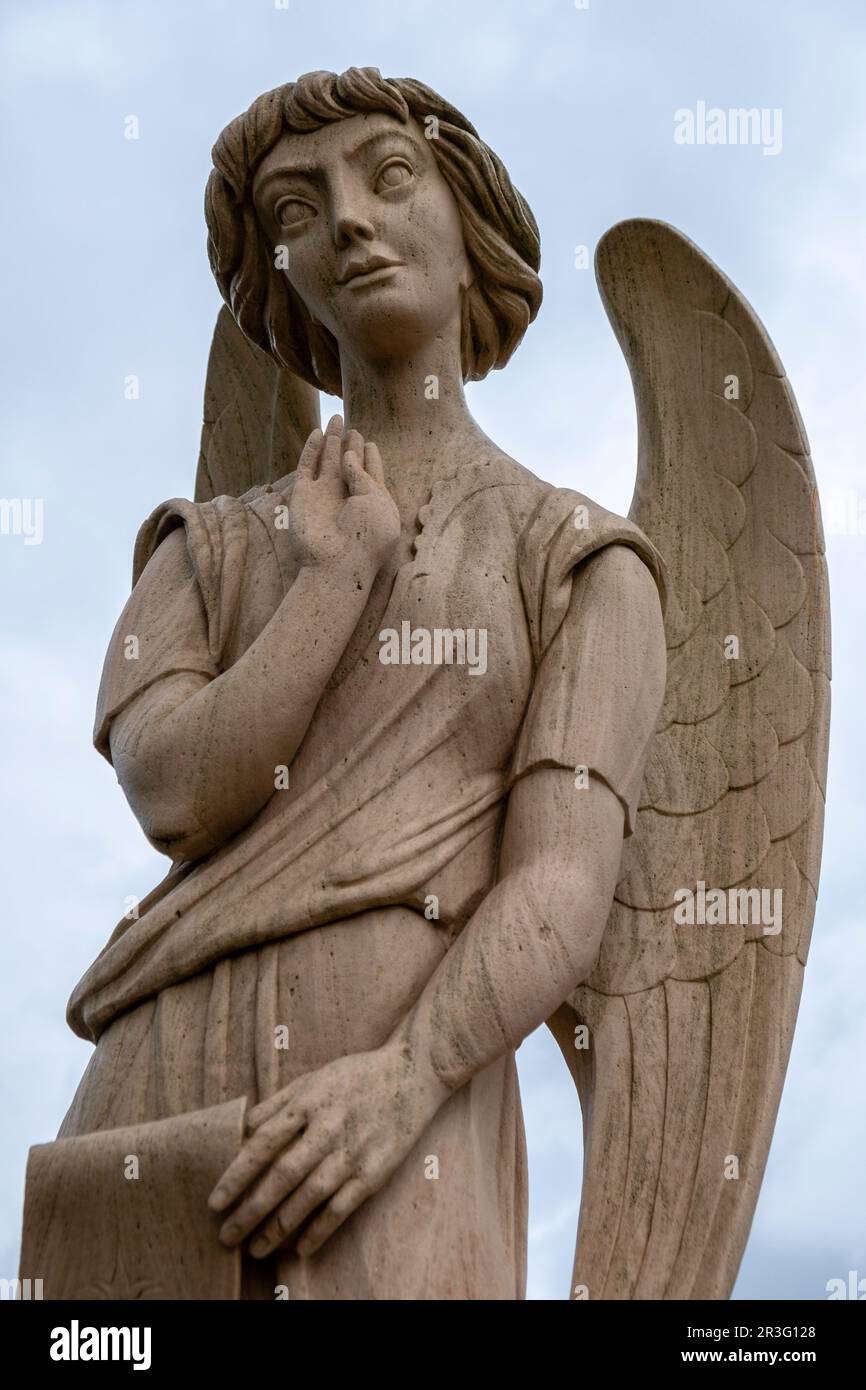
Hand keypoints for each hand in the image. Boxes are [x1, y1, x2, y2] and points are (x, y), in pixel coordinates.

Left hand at [209, 1040, 450, 1259]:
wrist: (413, 1073)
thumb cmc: (356, 1075)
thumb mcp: (314, 1078)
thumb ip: (277, 1103)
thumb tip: (243, 1130)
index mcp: (308, 1102)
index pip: (263, 1143)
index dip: (236, 1175)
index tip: (215, 1202)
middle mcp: (328, 1128)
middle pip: (282, 1176)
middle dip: (251, 1210)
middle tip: (226, 1236)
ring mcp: (353, 1151)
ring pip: (309, 1197)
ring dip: (279, 1227)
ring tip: (255, 1248)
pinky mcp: (375, 1171)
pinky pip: (342, 1208)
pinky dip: (320, 1230)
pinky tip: (300, 1248)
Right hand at [286, 414, 399, 577]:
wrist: (338, 563)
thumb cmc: (366, 536)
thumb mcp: (376, 500)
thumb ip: (363, 475)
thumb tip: (349, 455)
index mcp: (372, 501)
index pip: (371, 473)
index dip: (370, 457)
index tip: (370, 443)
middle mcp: (348, 497)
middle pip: (349, 465)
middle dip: (352, 446)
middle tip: (354, 429)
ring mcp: (325, 495)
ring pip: (328, 461)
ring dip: (333, 441)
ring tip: (337, 419)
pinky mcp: (304, 495)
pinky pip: (307, 466)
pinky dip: (312, 449)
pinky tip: (318, 433)